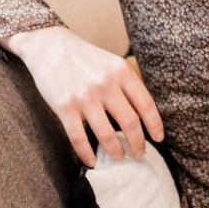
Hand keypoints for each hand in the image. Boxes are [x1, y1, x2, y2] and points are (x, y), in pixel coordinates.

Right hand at [0, 25, 163, 166]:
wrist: (49, 46)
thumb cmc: (85, 58)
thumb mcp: (112, 63)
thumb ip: (126, 84)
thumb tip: (142, 114)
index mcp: (122, 72)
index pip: (146, 104)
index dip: (154, 124)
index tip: (158, 138)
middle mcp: (106, 84)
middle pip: (130, 121)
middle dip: (138, 143)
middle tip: (140, 154)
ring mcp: (85, 97)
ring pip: (106, 133)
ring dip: (116, 150)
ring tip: (120, 157)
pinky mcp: (64, 107)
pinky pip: (78, 138)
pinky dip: (86, 153)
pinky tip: (91, 161)